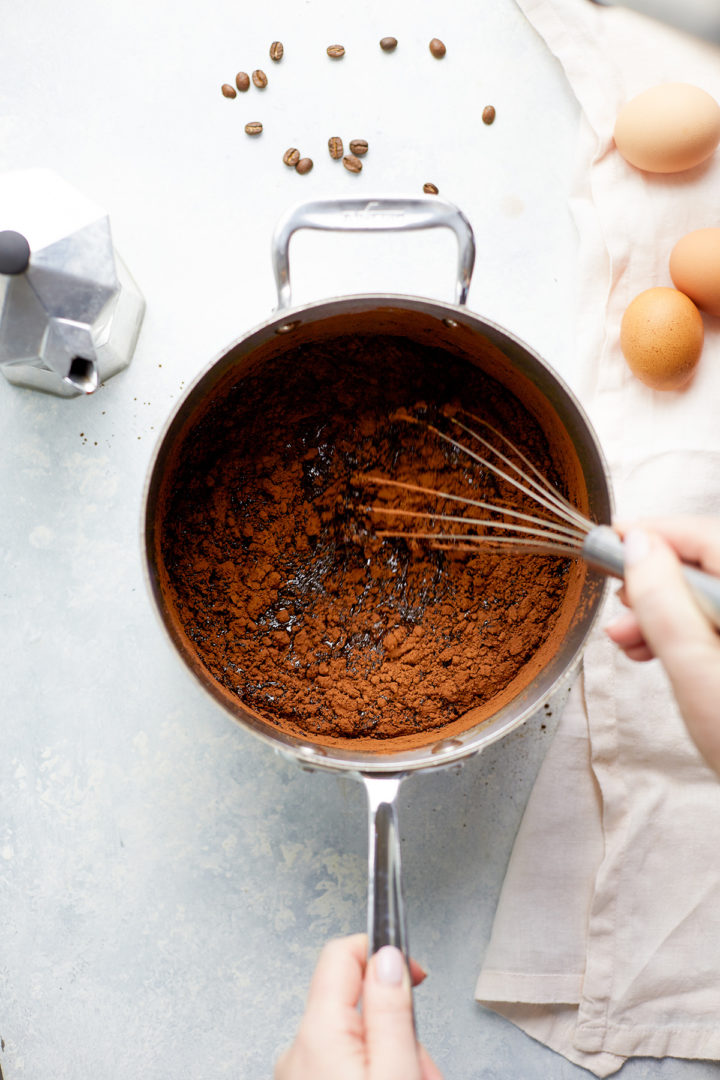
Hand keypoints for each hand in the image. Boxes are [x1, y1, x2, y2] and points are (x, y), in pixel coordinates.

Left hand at [274, 934, 442, 1079]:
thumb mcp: (395, 1073)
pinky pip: (348, 1061)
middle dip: (397, 1024)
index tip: (413, 973)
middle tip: (419, 1065)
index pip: (341, 954)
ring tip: (411, 1079)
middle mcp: (299, 1048)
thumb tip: (387, 957)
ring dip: (391, 1053)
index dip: (382, 953)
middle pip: (357, 1001)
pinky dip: (375, 1071)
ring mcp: (300, 1071)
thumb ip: (391, 1012)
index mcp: (317, 1033)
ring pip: (358, 1035)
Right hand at [605, 517, 719, 773]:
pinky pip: (716, 620)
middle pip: (710, 563)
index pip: (708, 536)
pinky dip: (687, 630)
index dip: (656, 533)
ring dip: (666, 610)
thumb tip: (639, 547)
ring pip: (711, 594)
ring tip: (631, 642)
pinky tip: (660, 650)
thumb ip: (663, 603)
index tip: (613, 539)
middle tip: (619, 606)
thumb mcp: (694, 672)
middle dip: (656, 582)